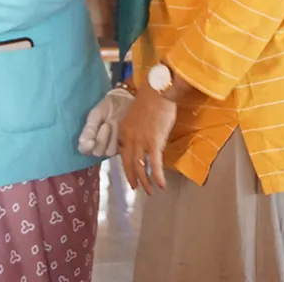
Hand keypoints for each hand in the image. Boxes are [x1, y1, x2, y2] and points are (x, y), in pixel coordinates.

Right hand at [77, 87, 133, 155]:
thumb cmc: (106, 108)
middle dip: (102, 138)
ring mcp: (108, 148)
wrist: (122, 103)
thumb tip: (82, 142)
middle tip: (107, 124)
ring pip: (109, 152)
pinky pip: (119, 150)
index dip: (86, 148)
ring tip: (114, 124)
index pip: (83, 149)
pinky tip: (120, 130)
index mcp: (87, 138)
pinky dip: (119, 140)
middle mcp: (96, 146)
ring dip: (112, 138)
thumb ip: (89, 129)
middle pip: (97, 152)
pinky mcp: (120, 148)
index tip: (91, 141)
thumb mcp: (95, 115)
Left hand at [118, 74, 176, 194]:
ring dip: (144, 181)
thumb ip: (135, 129)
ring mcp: (141, 141)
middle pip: (128, 163)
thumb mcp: (136, 116)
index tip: (129, 173)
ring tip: (148, 191)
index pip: (122, 153)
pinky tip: (160, 185)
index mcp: (123, 131)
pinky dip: (156, 176)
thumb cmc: (150, 101)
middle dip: (132, 178)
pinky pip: (154, 163)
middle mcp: (129, 138)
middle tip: (135, 188)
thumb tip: (142, 140)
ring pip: (140, 167)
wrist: (157, 92)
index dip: (126, 165)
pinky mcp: (154, 142)